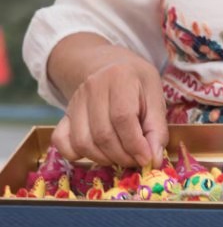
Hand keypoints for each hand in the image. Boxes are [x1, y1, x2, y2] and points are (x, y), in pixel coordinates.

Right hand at [52, 54, 168, 167]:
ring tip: (122, 157)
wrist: (110, 66)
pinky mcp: (64, 114)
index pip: (123, 118)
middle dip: (122, 156)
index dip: (135, 144)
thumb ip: (157, 128)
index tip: (147, 159)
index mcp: (119, 77)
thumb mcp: (155, 97)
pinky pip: (62, 141)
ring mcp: (75, 101)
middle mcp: (92, 87)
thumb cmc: (137, 83)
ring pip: (83, 142)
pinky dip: (77, 155)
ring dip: (104, 159)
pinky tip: (97, 153)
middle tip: (136, 160)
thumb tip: (154, 160)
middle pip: (103, 134)